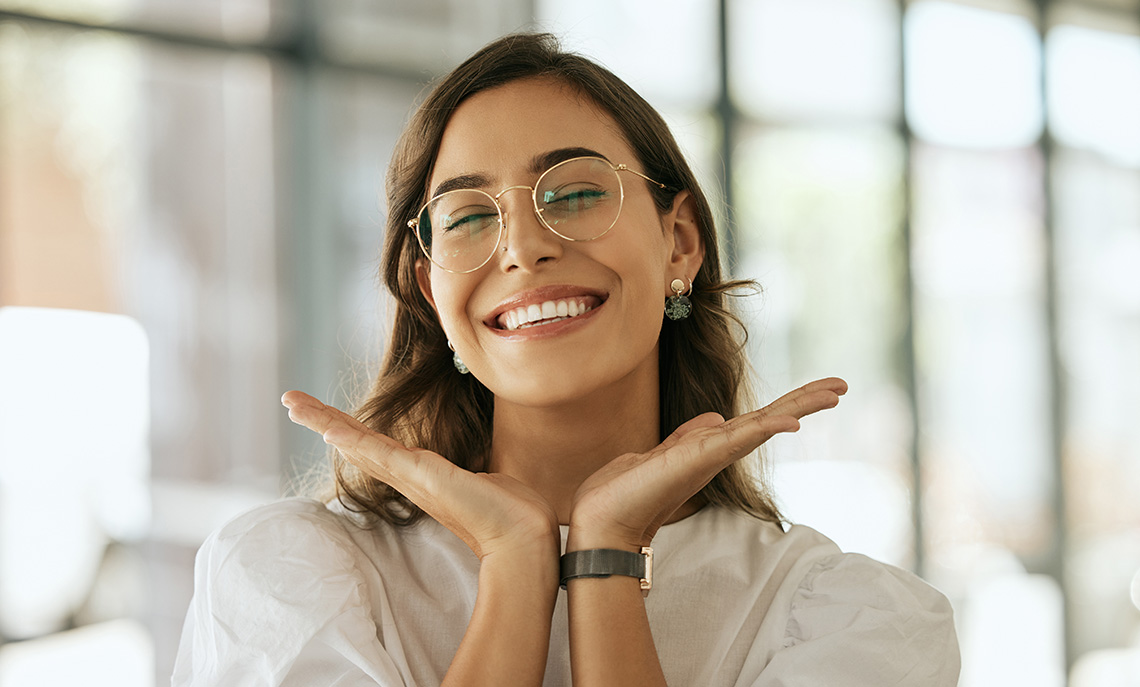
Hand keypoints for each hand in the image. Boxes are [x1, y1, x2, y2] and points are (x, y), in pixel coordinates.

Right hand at [281, 391, 559, 560]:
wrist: (524, 537)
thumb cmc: (511, 513)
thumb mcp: (487, 479)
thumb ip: (475, 471)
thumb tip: (484, 470)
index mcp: (421, 476)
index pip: (375, 446)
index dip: (347, 429)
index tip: (324, 416)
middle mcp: (409, 477)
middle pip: (355, 442)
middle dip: (321, 419)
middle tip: (290, 401)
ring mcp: (412, 477)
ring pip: (358, 443)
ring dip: (324, 421)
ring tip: (293, 403)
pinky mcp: (421, 476)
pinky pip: (379, 452)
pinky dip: (351, 438)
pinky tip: (328, 428)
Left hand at [568, 377, 847, 549]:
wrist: (601, 520)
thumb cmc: (626, 491)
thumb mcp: (662, 452)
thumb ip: (689, 435)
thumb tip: (715, 417)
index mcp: (711, 447)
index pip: (758, 420)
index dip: (788, 404)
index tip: (820, 390)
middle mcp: (718, 452)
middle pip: (771, 420)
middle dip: (806, 401)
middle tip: (842, 385)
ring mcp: (712, 456)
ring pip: (764, 425)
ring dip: (799, 407)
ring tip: (834, 391)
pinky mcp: (699, 459)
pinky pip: (740, 439)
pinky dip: (767, 429)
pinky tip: (792, 421)